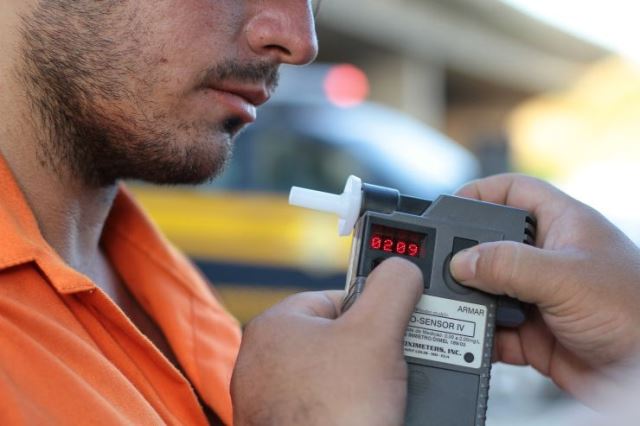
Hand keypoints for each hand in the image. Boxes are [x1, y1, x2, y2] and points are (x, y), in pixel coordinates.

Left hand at [230, 258, 421, 425]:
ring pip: (334, 375)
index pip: (338, 297)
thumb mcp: (376, 333)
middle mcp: (265, 361)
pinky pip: (326, 406)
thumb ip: (393, 287)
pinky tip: (367, 414)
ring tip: (386, 393)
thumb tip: (403, 268)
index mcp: (275, 326)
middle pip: (339, 338)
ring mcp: (271, 400)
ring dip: (365, 381)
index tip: (399, 322)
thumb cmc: (331, 416)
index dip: (376, 307)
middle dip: (373, 350)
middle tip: (397, 363)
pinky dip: (350, 408)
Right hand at [449, 174, 639, 402]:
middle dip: (467, 256)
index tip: (449, 207)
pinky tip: (476, 338)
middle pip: (492, 243)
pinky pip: (494, 329)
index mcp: (563, 225)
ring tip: (459, 306)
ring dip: (471, 300)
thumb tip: (462, 262)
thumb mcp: (566, 277)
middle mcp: (548, 257)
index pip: (514, 191)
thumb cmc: (636, 312)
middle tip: (447, 267)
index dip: (481, 192)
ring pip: (488, 289)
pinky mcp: (534, 332)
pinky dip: (480, 336)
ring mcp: (539, 296)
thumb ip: (509, 265)